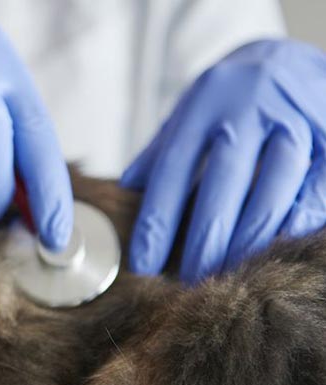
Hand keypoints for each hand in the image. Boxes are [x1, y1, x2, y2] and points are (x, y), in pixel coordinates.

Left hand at [122, 39, 325, 282]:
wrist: (290, 57)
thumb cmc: (229, 98)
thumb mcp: (190, 112)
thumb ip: (161, 151)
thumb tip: (124, 190)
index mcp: (205, 103)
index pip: (173, 168)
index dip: (157, 220)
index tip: (144, 263)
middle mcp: (249, 108)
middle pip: (225, 181)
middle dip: (206, 237)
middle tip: (190, 281)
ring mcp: (295, 119)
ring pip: (273, 186)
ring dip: (250, 236)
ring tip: (230, 274)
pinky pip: (317, 185)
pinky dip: (299, 218)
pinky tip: (278, 247)